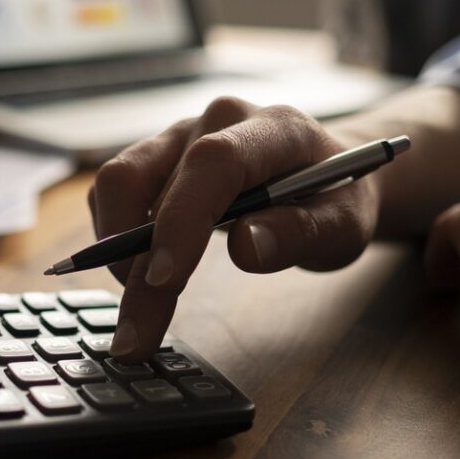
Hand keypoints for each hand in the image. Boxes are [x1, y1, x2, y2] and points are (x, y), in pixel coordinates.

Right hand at [89, 96, 379, 360]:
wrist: (328, 172)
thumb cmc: (336, 198)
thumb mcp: (344, 226)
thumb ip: (302, 233)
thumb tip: (246, 249)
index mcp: (272, 130)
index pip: (213, 163)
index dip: (183, 219)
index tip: (166, 281)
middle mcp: (216, 122)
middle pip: (149, 181)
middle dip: (137, 267)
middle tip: (136, 336)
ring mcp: (181, 135)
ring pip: (119, 184)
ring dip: (116, 251)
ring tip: (144, 307)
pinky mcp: (158, 156)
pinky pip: (116, 191)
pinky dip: (116, 237)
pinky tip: (143, 274)